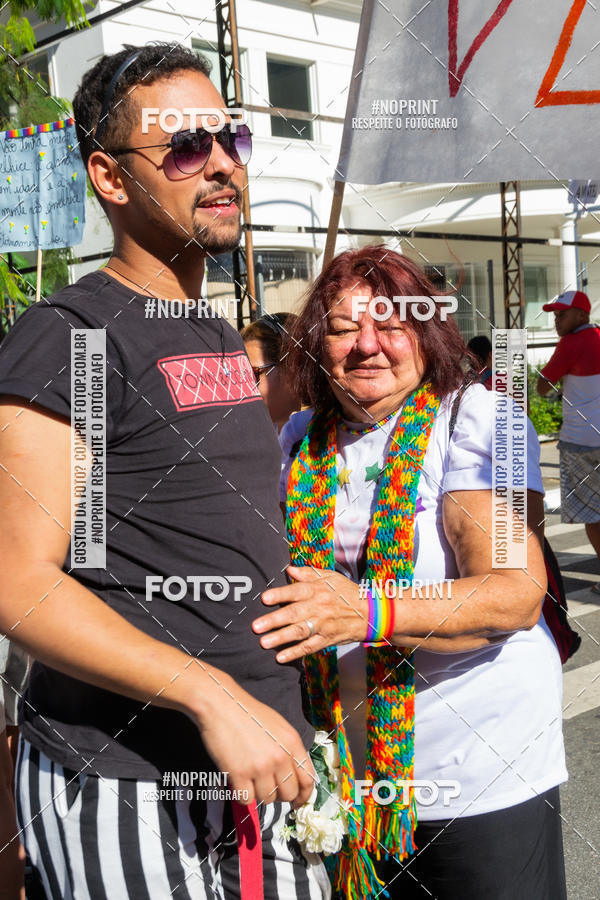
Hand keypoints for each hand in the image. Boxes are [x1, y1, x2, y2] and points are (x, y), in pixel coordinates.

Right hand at [194, 675, 315, 808]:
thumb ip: (290, 750)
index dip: (303, 796)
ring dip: (258, 793)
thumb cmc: (248, 714)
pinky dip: (242, 794)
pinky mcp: (239, 774)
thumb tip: (294, 777)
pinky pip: (246, 800)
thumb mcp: (279, 726)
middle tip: (266, 785)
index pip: (308, 780)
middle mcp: (280, 757)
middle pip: (288, 794)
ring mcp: (260, 766)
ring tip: (249, 776)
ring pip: (267, 799)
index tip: (297, 802)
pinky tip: (238, 780)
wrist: (221, 705)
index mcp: (292, 743)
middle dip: (279, 795)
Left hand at [252, 565, 368, 662]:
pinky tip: (281, 657)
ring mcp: (323, 625)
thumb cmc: (346, 593)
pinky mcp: (327, 640)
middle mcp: (319, 607)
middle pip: (294, 614)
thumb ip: (308, 573)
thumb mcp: (330, 577)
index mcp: (318, 590)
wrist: (370, 613)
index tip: (264, 598)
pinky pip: (309, 647)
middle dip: (274, 620)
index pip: (296, 591)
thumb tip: (289, 569)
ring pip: (300, 632)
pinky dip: (295, 653)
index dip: (280, 594)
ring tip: (263, 642)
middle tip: (256, 626)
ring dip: (280, 638)